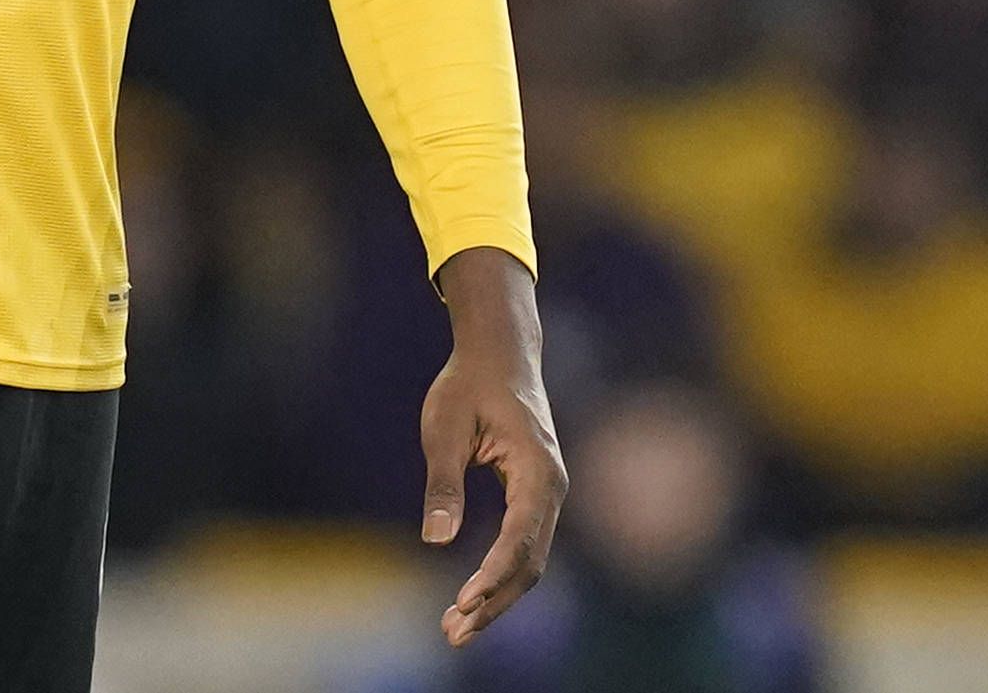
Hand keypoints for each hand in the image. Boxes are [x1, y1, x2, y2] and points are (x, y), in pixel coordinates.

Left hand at [419, 247, 564, 647]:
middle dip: (494, 602)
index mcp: (537, 471)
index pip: (520, 538)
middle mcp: (553, 488)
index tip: (463, 602)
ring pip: (530, 560)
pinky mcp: (537, 497)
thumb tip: (435, 540)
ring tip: (456, 627)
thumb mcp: (444, 427)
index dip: (493, 575)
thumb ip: (443, 482)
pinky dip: (500, 575)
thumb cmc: (467, 385)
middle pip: (530, 563)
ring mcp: (549, 495)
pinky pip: (525, 546)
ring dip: (497, 596)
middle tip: (453, 634)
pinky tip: (472, 596)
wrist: (499, 354)